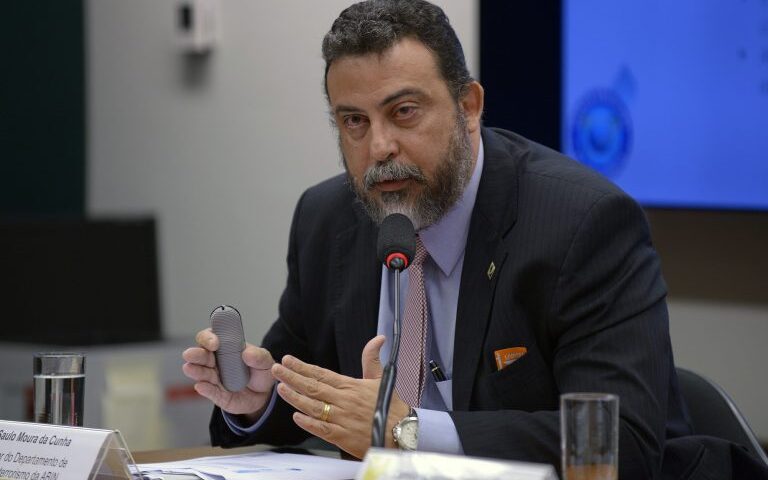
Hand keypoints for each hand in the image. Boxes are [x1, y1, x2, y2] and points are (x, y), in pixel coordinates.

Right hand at [182, 328, 275, 421]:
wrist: (263, 396)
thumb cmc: (261, 373)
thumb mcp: (266, 362)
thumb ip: (259, 356)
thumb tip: (247, 353)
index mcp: (226, 348)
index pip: (212, 337)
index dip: (209, 337)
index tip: (214, 342)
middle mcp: (216, 361)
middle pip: (201, 354)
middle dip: (196, 354)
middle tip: (190, 354)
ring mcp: (214, 378)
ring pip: (201, 373)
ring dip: (195, 370)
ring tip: (189, 368)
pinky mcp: (216, 394)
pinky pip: (209, 391)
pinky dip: (205, 388)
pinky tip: (200, 386)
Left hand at [271, 335, 410, 458]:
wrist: (403, 431)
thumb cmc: (391, 406)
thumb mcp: (381, 379)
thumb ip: (372, 359)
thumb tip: (378, 338)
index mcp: (351, 386)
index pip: (322, 373)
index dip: (303, 367)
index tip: (288, 360)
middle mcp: (343, 400)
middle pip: (313, 387)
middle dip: (292, 377)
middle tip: (276, 369)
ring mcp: (341, 418)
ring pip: (313, 406)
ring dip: (295, 397)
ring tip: (281, 388)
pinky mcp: (342, 437)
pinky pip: (321, 429)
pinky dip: (308, 423)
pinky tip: (296, 416)